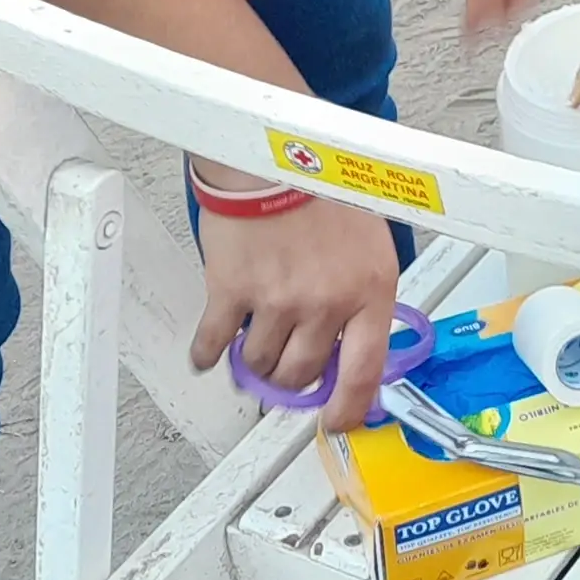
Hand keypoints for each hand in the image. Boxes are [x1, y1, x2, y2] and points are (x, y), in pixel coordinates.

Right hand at [193, 189, 400, 430]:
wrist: (274, 157)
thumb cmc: (325, 194)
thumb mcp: (371, 246)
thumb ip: (365, 298)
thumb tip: (356, 351)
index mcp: (371, 290)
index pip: (365, 372)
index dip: (350, 408)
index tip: (337, 422)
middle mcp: (327, 301)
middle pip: (301, 374)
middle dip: (292, 375)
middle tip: (286, 361)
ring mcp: (278, 300)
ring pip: (260, 365)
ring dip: (255, 358)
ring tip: (258, 333)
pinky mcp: (233, 292)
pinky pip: (215, 345)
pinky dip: (209, 352)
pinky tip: (211, 348)